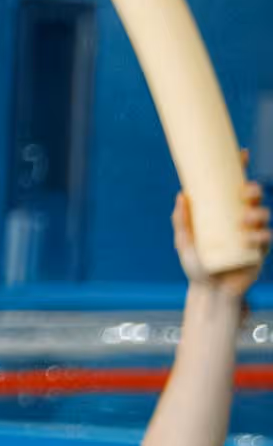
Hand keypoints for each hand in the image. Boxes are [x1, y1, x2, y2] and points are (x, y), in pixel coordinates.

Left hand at [173, 173, 266, 302]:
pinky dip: (260, 237)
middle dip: (253, 191)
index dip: (239, 169)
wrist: (209, 292)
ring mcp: (252, 234)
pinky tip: (251, 239)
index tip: (240, 153)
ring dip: (258, 213)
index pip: (233, 188)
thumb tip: (181, 195)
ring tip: (246, 219)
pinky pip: (266, 239)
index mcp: (223, 213)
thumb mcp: (184, 242)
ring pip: (262, 216)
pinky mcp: (260, 251)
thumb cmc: (196, 265)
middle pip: (253, 199)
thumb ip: (182, 221)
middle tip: (245, 192)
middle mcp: (240, 220)